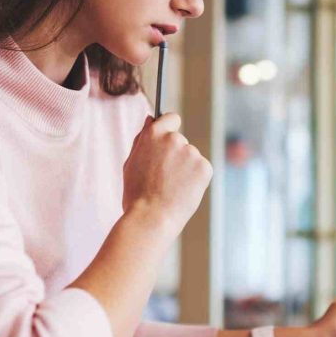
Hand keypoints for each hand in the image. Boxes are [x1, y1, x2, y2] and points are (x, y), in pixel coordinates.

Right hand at [122, 113, 212, 235]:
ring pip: (190, 158)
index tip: (169, 140)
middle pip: (180, 142)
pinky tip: (182, 192)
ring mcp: (191, 152)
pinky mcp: (204, 167)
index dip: (170, 128)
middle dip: (175, 156)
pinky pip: (201, 170)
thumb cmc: (136, 194)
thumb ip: (142, 139)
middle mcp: (174, 139)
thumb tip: (151, 119)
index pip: (171, 118)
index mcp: (154, 134)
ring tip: (171, 188)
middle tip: (163, 178)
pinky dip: (195, 180)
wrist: (151, 218)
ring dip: (185, 169)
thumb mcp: (131, 162)